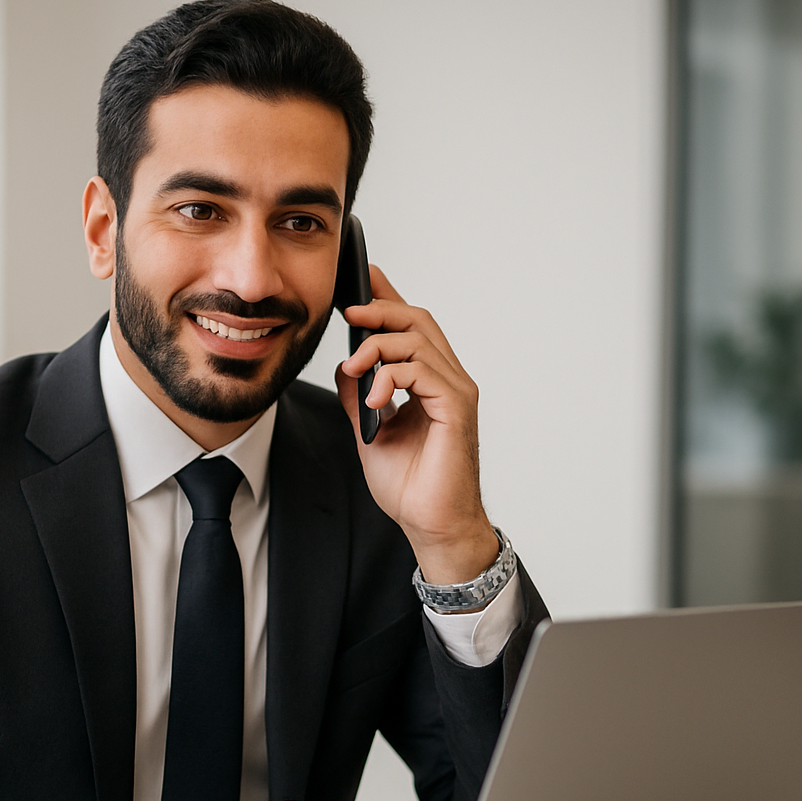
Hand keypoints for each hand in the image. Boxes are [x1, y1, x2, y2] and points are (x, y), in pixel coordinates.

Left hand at [335, 266, 498, 584]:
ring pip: (418, 340)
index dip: (388, 297)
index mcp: (430, 381)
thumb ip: (359, 395)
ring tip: (355, 368)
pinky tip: (375, 398)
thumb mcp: (369, 431)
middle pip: (418, 320)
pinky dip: (392, 377)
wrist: (430, 524)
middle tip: (349, 313)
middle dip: (381, 309)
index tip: (361, 276)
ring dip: (378, 346)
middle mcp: (448, 380)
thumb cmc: (410, 485)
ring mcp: (456, 392)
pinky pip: (423, 372)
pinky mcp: (456, 410)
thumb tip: (345, 365)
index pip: (411, 326)